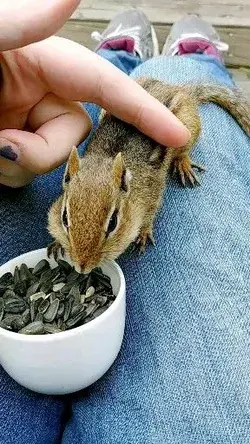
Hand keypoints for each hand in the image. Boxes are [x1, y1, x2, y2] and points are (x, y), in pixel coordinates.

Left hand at [0, 4, 189, 187]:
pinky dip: (6, 173)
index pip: (104, 86)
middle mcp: (37, 92)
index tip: (177, 135)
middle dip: (43, 151)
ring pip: (51, 160)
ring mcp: (24, 121)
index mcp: (40, 60)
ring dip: (17, 164)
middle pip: (76, 134)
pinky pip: (26, 172)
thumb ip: (24, 20)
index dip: (143, 110)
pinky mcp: (8, 146)